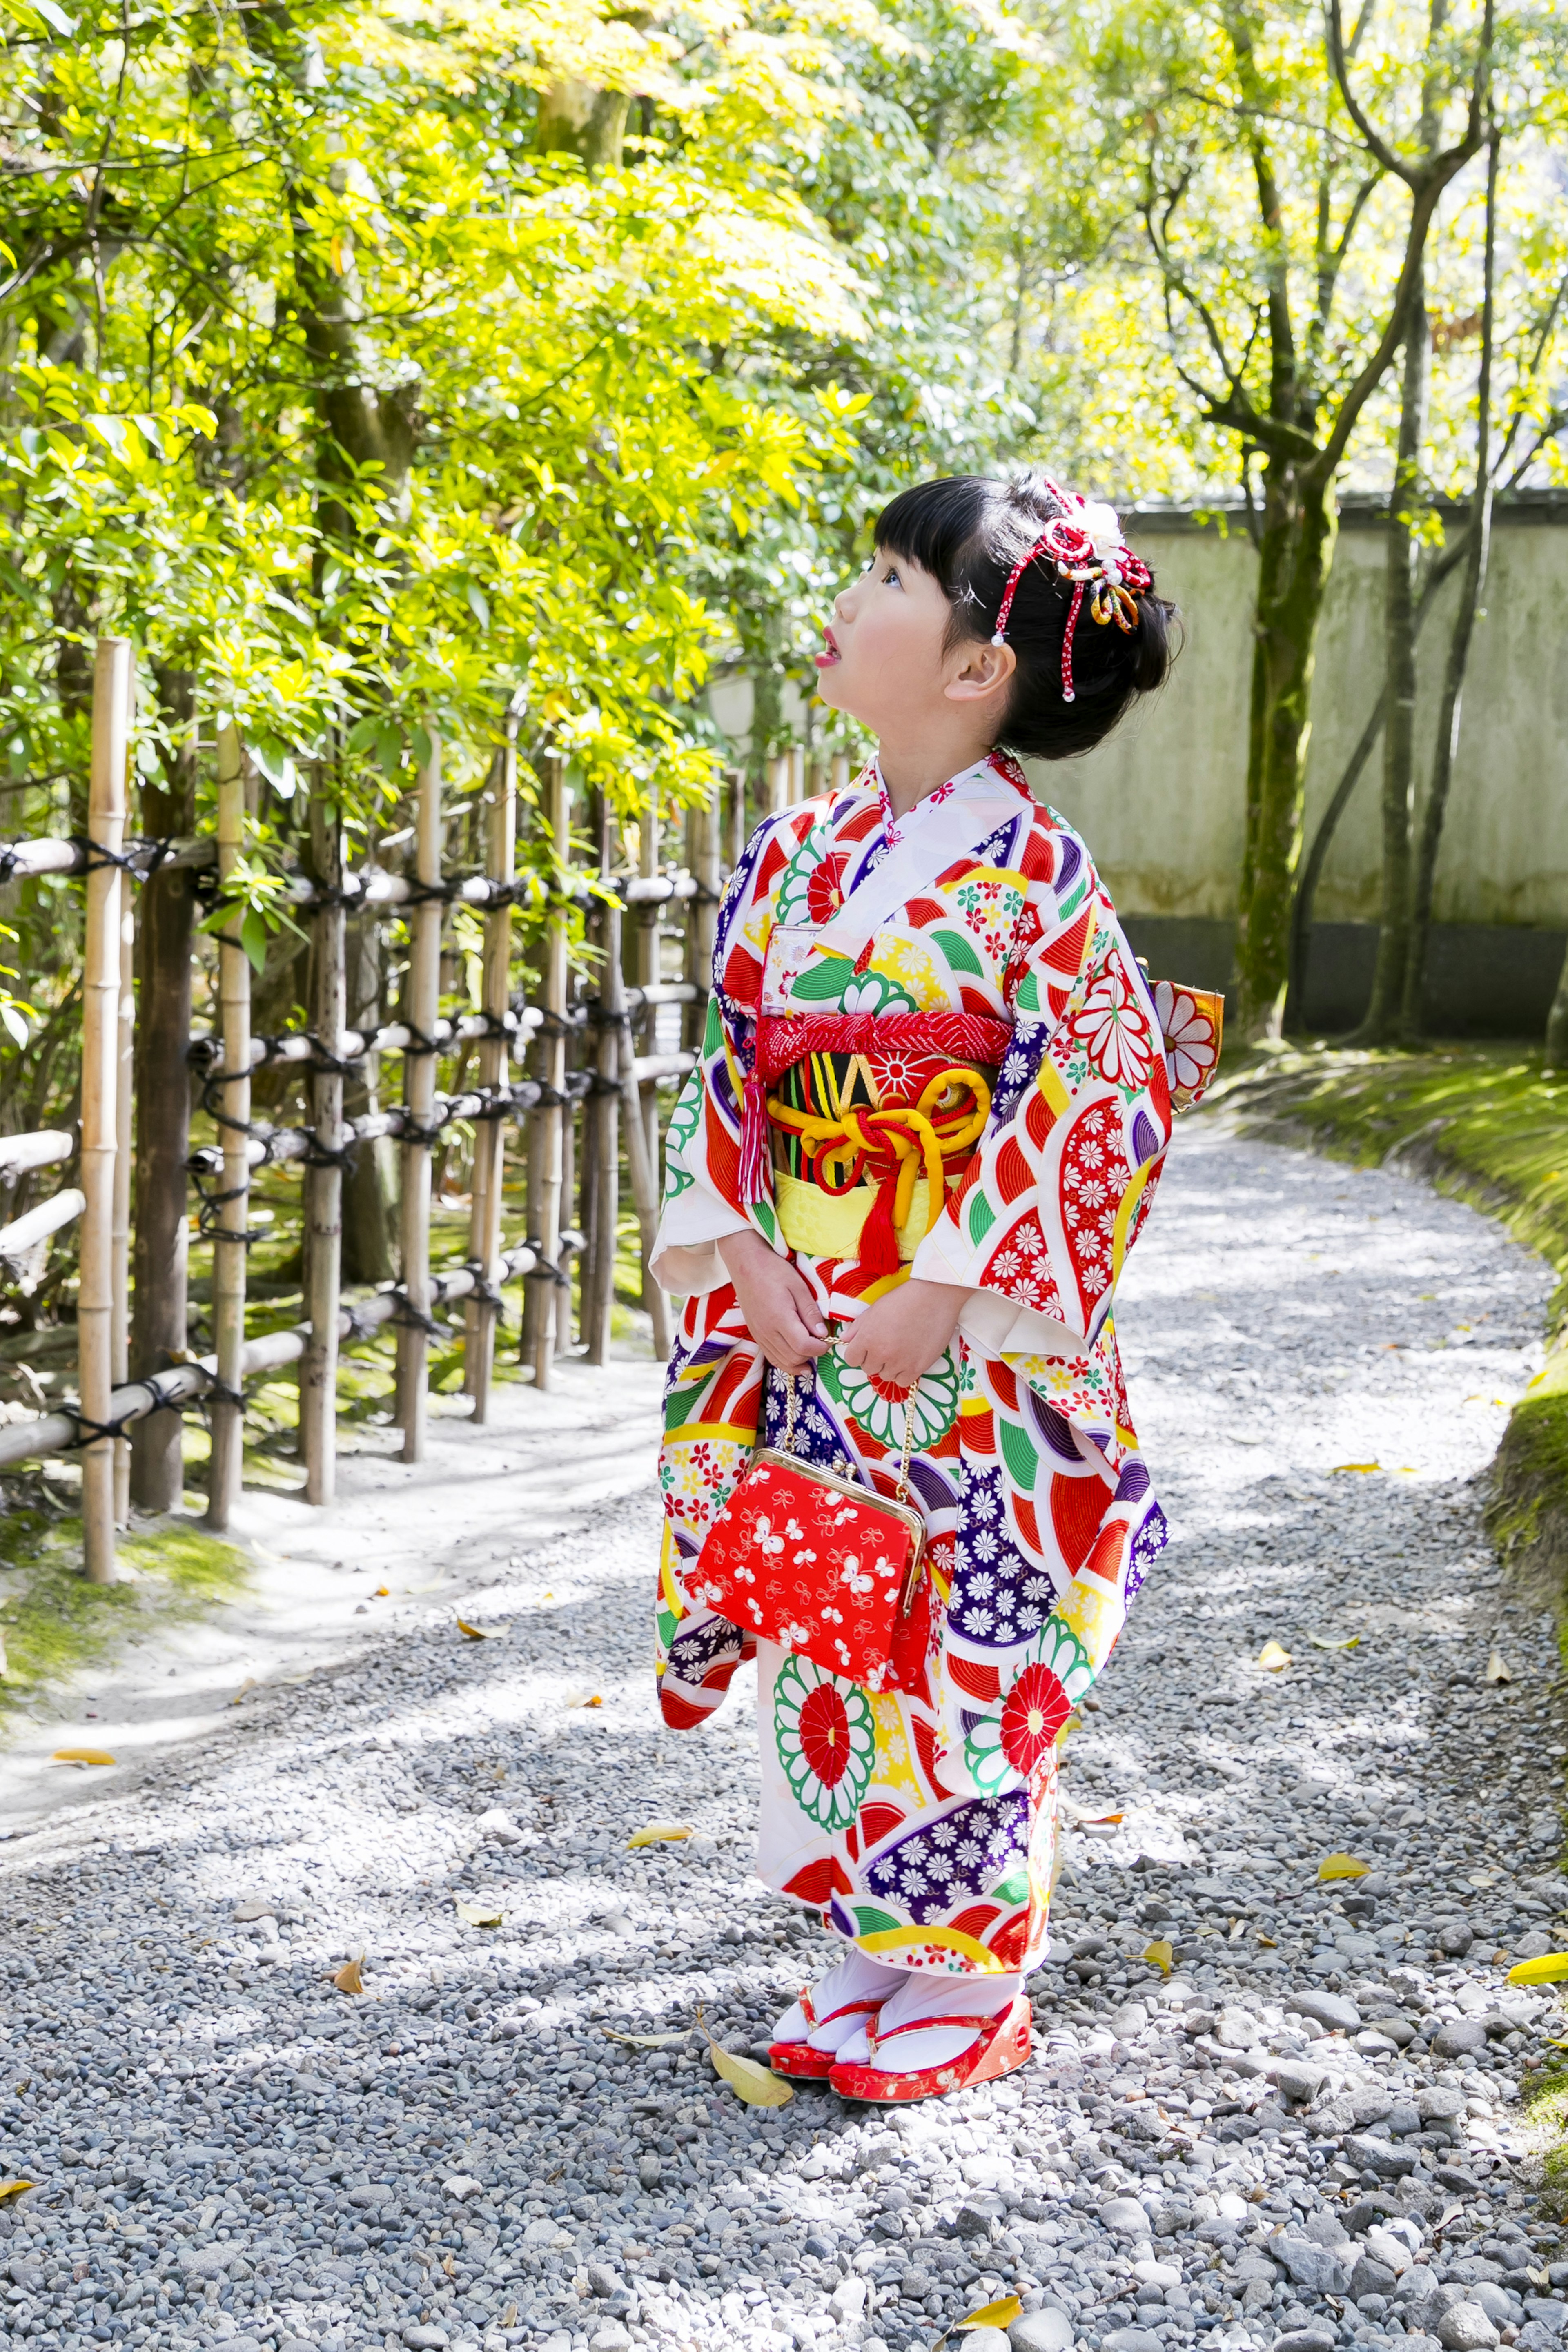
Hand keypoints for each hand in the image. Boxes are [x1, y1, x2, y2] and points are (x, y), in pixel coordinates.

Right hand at [718, 1229, 829, 1375]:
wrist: (746, 1265)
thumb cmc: (774, 1271)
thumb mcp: (798, 1286)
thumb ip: (810, 1312)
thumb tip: (822, 1334)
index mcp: (779, 1318)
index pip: (803, 1346)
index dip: (820, 1348)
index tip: (828, 1340)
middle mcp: (767, 1332)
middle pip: (793, 1357)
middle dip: (812, 1355)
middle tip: (822, 1344)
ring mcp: (759, 1335)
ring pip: (782, 1361)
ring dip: (799, 1363)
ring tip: (812, 1357)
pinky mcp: (756, 1335)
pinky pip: (771, 1357)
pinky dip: (785, 1362)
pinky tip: (796, 1361)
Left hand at [838, 1278, 967, 1391]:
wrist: (934, 1298)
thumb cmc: (904, 1299)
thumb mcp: (875, 1309)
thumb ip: (858, 1326)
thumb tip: (844, 1339)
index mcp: (867, 1338)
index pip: (851, 1359)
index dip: (858, 1353)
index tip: (866, 1348)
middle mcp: (881, 1353)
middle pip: (868, 1369)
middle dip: (874, 1359)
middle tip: (887, 1346)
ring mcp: (900, 1362)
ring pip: (886, 1376)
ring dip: (890, 1367)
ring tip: (900, 1351)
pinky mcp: (918, 1367)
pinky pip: (903, 1382)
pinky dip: (904, 1373)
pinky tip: (909, 1359)